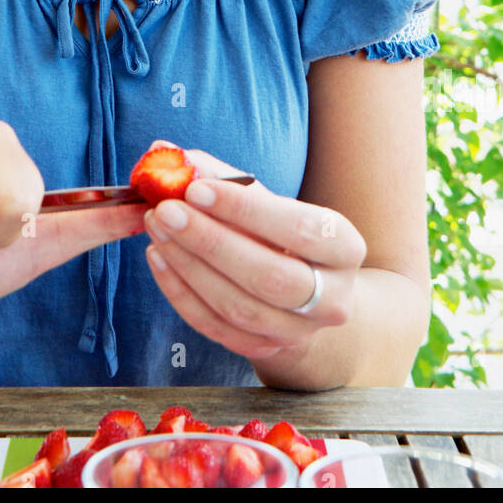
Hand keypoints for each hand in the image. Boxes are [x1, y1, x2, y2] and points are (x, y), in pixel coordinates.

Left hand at [141, 142, 366, 364]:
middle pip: (269, 276)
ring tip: (157, 228)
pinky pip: (216, 327)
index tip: (196, 188)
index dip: (246, 209)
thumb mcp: (267, 201)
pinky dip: (181, 293)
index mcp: (344, 248)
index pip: (299, 228)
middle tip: (166, 210)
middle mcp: (332, 298)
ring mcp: (298, 331)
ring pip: (239, 306)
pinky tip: (159, 259)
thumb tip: (167, 152)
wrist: (306, 292)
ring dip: (189, 266)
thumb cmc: (283, 234)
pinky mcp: (264, 350)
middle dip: (211, 241)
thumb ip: (224, 176)